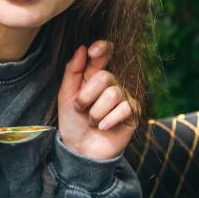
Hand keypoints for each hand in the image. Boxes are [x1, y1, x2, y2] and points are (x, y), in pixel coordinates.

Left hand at [57, 41, 138, 159]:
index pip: (104, 53)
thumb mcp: (65, 95)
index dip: (102, 48)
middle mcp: (111, 84)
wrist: (80, 149)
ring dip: (97, 112)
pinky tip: (104, 127)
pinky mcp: (133, 113)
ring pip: (114, 94)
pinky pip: (124, 108)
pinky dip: (109, 120)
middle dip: (88, 96)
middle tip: (81, 109)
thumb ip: (72, 70)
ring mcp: (123, 97)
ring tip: (92, 122)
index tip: (92, 51)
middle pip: (106, 77)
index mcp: (93, 76)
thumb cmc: (72, 122)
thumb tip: (82, 48)